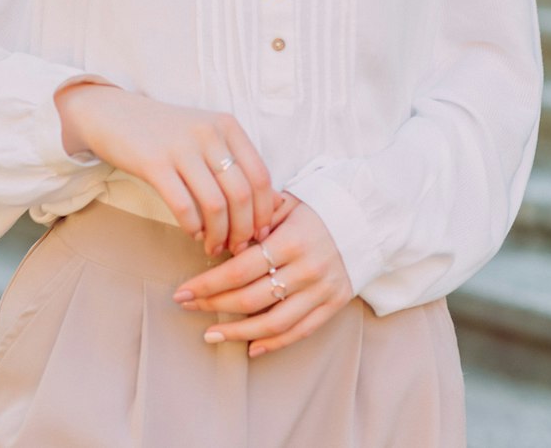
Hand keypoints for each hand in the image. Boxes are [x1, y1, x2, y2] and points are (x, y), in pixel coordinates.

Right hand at [53, 81, 283, 258]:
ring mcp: (181, 147)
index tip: (260, 234)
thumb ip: (231, 162)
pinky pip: (184, 207)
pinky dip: (192, 227)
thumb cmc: (166, 133)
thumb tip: (262, 210)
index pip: (260, 176)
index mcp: (227, 125)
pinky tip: (192, 233)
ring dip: (219, 235)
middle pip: (241, 194)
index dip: (264, 212)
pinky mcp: (154, 163)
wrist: (115, 114)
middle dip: (243, 230)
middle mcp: (208, 133)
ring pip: (215, 205)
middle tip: (237, 248)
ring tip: (213, 246)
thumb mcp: (204, 135)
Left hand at [171, 191, 352, 356]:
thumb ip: (256, 219)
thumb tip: (225, 240)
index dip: (209, 283)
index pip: (241, 269)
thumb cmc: (318, 208)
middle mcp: (306, 269)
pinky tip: (250, 347)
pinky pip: (299, 332)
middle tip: (187, 306)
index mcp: (291, 240)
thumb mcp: (287, 202)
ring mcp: (320, 291)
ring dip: (238, 332)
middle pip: (251, 297)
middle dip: (214, 305)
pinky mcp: (333, 305)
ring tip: (210, 334)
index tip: (184, 290)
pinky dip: (273, 343)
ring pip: (273, 322)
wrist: (367, 219)